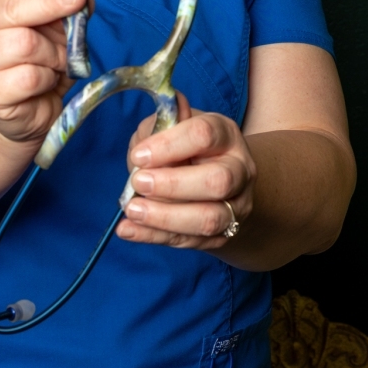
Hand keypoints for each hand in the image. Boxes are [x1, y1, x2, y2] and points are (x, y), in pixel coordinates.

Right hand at [0, 0, 89, 143]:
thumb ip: (63, 3)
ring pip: (24, 44)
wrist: (22, 110)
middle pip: (9, 8)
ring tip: (58, 60)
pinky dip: (48, 78)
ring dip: (54, 52)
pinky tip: (45, 81)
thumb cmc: (35, 58)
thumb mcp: (52, 23)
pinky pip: (28, 77)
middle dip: (50, 2)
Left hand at [116, 96, 256, 248]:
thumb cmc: (184, 147)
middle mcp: (239, 169)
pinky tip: (128, 229)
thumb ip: (155, 130)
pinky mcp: (222, 234)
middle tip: (139, 183)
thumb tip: (143, 146)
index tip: (139, 156)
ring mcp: (235, 205)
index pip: (203, 135)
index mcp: (225, 134)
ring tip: (132, 210)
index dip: (168, 145)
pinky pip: (189, 240)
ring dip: (165, 217)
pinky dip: (154, 236)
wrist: (214, 180)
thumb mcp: (169, 127)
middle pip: (217, 181)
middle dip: (172, 184)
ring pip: (209, 218)